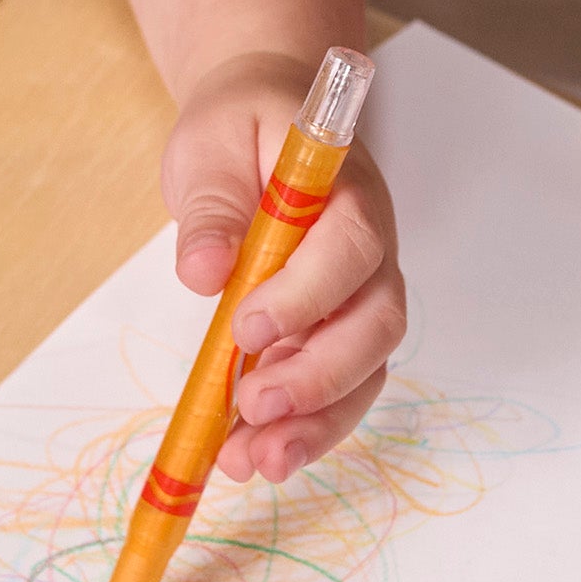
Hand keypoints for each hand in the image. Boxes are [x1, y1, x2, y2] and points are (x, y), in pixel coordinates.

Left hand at [160, 54, 407, 480]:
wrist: (258, 121)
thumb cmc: (239, 127)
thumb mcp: (210, 145)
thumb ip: (213, 206)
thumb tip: (205, 270)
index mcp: (347, 191)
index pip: (351, 248)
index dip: (307, 295)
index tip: (246, 328)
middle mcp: (369, 251)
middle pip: (375, 323)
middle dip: (318, 376)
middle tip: (252, 408)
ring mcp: (358, 296)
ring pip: (365, 370)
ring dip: (316, 423)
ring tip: (252, 460)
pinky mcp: (334, 332)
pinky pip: (338, 390)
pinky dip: (304, 429)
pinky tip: (254, 455)